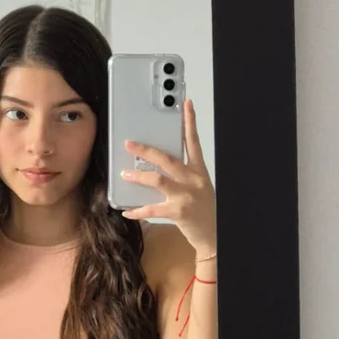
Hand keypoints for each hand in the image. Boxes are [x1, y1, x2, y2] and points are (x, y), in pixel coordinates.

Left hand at [120, 98, 215, 255]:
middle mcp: (193, 180)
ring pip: (158, 180)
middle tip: (129, 144)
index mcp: (198, 171)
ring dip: (138, 176)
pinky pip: (152, 209)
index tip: (186, 104)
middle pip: (168, 159)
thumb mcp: (198, 186)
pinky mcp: (178, 212)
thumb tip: (155, 165)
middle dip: (146, 150)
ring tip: (125, 174)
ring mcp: (186, 196)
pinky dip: (137, 210)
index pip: (194, 141)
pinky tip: (127, 211)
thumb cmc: (202, 209)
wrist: (213, 234)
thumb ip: (182, 174)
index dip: (190, 121)